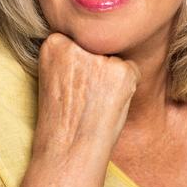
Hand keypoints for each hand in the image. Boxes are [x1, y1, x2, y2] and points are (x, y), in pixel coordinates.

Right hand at [31, 32, 140, 162]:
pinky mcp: (120, 72)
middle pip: (99, 46)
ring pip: (116, 58)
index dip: (80, 64)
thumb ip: (71, 54)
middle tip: (83, 96)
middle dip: (97, 68)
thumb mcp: (56, 75)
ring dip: (112, 78)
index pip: (81, 40)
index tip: (70, 85)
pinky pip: (132, 71)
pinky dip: (126, 88)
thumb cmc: (61, 117)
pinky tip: (108, 105)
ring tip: (94, 102)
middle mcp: (74, 45)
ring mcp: (98, 58)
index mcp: (54, 42)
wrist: (66, 150)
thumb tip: (102, 36)